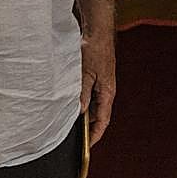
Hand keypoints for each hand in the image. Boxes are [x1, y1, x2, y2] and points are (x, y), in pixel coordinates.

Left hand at [80, 29, 115, 146]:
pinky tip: (69, 101)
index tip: (87, 147)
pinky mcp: (95, 76)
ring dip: (83, 112)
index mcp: (107, 92)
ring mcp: (100, 83)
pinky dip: (80, 100)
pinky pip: (88, 94)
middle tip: (73, 137)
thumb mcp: (84, 73)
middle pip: (97, 114)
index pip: (103, 120)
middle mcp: (106, 90)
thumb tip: (80, 111)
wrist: (97, 30)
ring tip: (69, 122)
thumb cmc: (94, 49)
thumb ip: (82, 93)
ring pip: (92, 104)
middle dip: (87, 126)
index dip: (95, 135)